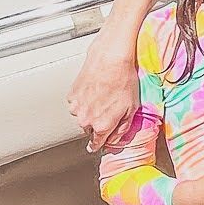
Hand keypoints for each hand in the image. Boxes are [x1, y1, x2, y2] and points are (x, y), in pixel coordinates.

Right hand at [69, 33, 140, 150]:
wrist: (111, 58)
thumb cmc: (123, 80)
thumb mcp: (131, 108)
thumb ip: (122, 128)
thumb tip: (115, 139)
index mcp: (102, 125)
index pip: (97, 143)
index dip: (98, 144)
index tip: (97, 145)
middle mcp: (86, 119)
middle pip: (89, 128)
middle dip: (97, 122)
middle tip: (107, 108)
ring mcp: (76, 107)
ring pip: (81, 115)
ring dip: (89, 110)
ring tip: (102, 95)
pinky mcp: (72, 94)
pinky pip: (77, 103)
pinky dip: (84, 99)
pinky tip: (94, 89)